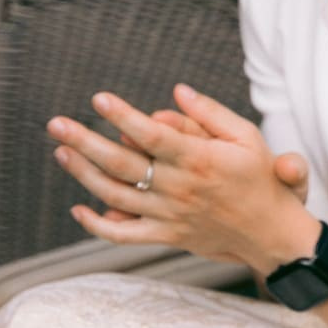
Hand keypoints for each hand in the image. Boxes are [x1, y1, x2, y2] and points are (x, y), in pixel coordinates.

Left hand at [49, 86, 319, 274]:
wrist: (271, 233)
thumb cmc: (260, 178)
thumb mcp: (247, 137)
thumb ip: (211, 113)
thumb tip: (177, 91)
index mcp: (199, 159)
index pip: (151, 134)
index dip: (122, 115)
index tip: (98, 99)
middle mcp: (179, 188)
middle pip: (122, 163)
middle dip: (85, 141)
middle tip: (56, 123)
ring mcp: (169, 215)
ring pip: (115, 195)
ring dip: (84, 174)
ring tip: (61, 151)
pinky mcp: (166, 235)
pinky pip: (124, 234)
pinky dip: (98, 224)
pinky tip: (79, 209)